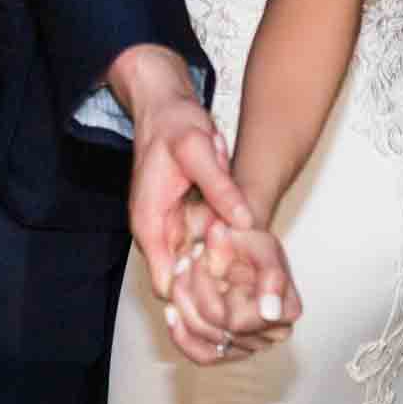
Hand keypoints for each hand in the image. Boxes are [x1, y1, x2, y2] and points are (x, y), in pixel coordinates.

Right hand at [109, 45, 255, 303]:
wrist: (164, 107)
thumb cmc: (174, 125)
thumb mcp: (198, 150)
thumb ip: (220, 186)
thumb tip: (245, 219)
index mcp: (150, 224)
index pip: (167, 285)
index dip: (198, 296)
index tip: (232, 294)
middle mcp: (156, 233)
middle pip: (181, 285)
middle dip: (212, 292)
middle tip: (250, 292)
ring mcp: (169, 229)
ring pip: (192, 271)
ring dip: (218, 275)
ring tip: (253, 280)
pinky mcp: (181, 222)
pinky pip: (199, 251)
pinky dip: (220, 256)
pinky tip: (246, 257)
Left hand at [163, 215, 303, 365]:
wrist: (244, 253)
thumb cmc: (253, 245)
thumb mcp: (260, 243)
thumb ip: (269, 272)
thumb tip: (267, 309)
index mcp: (288, 308)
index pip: (236, 319)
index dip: (208, 288)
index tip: (197, 253)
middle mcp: (274, 334)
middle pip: (217, 327)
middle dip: (192, 290)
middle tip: (185, 259)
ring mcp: (253, 346)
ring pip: (206, 340)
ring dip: (183, 306)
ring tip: (178, 276)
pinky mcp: (233, 352)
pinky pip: (202, 355)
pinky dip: (180, 334)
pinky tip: (171, 311)